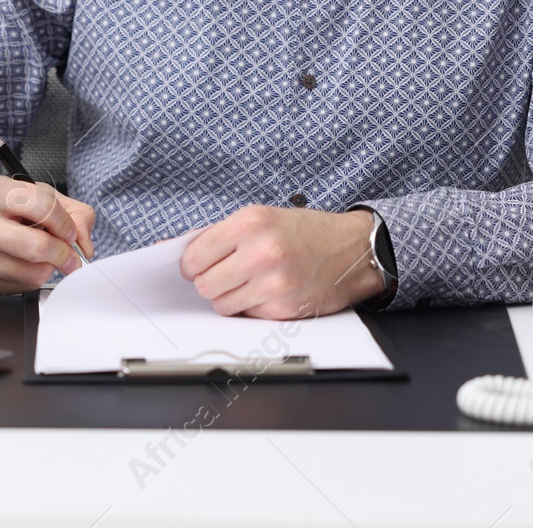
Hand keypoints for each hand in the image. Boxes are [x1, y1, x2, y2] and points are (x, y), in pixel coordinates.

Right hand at [0, 176, 94, 293]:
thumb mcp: (25, 192)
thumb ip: (67, 209)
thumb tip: (84, 241)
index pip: (43, 206)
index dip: (66, 223)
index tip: (70, 232)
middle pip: (37, 247)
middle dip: (63, 254)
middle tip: (69, 255)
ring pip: (31, 273)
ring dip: (48, 268)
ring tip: (43, 257)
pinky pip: (19, 288)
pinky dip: (30, 278)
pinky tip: (21, 264)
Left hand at [178, 205, 382, 318]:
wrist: (353, 250)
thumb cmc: (306, 232)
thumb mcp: (263, 217)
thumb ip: (222, 234)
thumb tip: (179, 250)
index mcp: (250, 223)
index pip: (194, 256)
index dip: (192, 264)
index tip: (197, 265)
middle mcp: (261, 252)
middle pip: (204, 284)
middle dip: (210, 282)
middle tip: (226, 274)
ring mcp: (273, 283)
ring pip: (221, 305)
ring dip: (230, 297)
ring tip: (250, 281)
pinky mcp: (283, 308)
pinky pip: (246, 315)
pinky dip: (252, 306)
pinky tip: (269, 290)